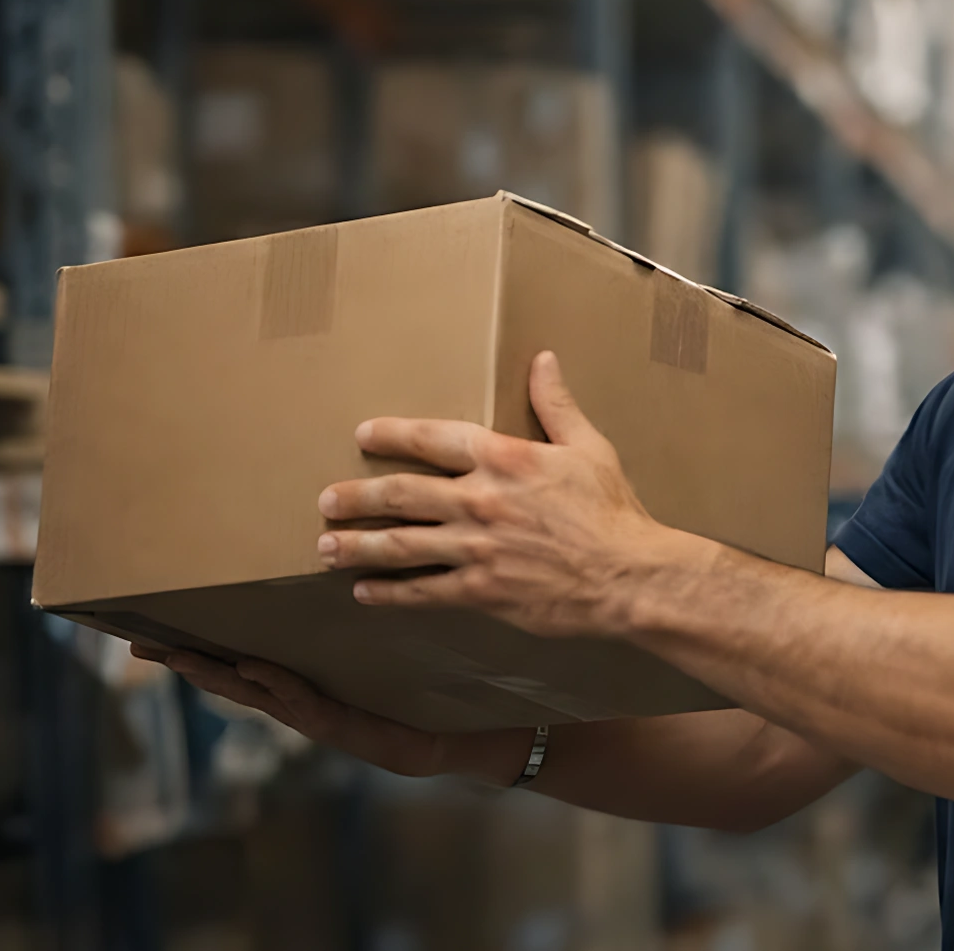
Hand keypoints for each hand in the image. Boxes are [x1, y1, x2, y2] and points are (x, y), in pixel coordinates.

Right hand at [133, 644, 452, 777]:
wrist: (438, 740)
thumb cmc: (402, 698)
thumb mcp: (363, 661)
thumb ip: (335, 635)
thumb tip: (319, 583)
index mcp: (291, 685)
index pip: (229, 662)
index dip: (188, 649)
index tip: (147, 632)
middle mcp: (291, 702)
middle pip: (224, 679)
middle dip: (180, 662)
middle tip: (135, 644)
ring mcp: (309, 715)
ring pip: (249, 691)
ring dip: (211, 674)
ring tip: (176, 655)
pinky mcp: (336, 723)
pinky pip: (297, 697)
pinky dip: (273, 682)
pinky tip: (249, 665)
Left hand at [317, 350, 686, 637]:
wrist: (628, 575)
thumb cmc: (613, 511)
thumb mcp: (589, 448)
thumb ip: (557, 405)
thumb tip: (543, 359)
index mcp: (504, 460)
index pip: (433, 439)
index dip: (393, 435)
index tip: (363, 435)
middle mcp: (480, 501)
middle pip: (402, 494)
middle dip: (357, 497)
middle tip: (326, 500)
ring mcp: (476, 549)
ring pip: (402, 545)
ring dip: (359, 546)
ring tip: (326, 547)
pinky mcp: (482, 591)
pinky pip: (424, 592)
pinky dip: (390, 593)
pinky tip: (364, 592)